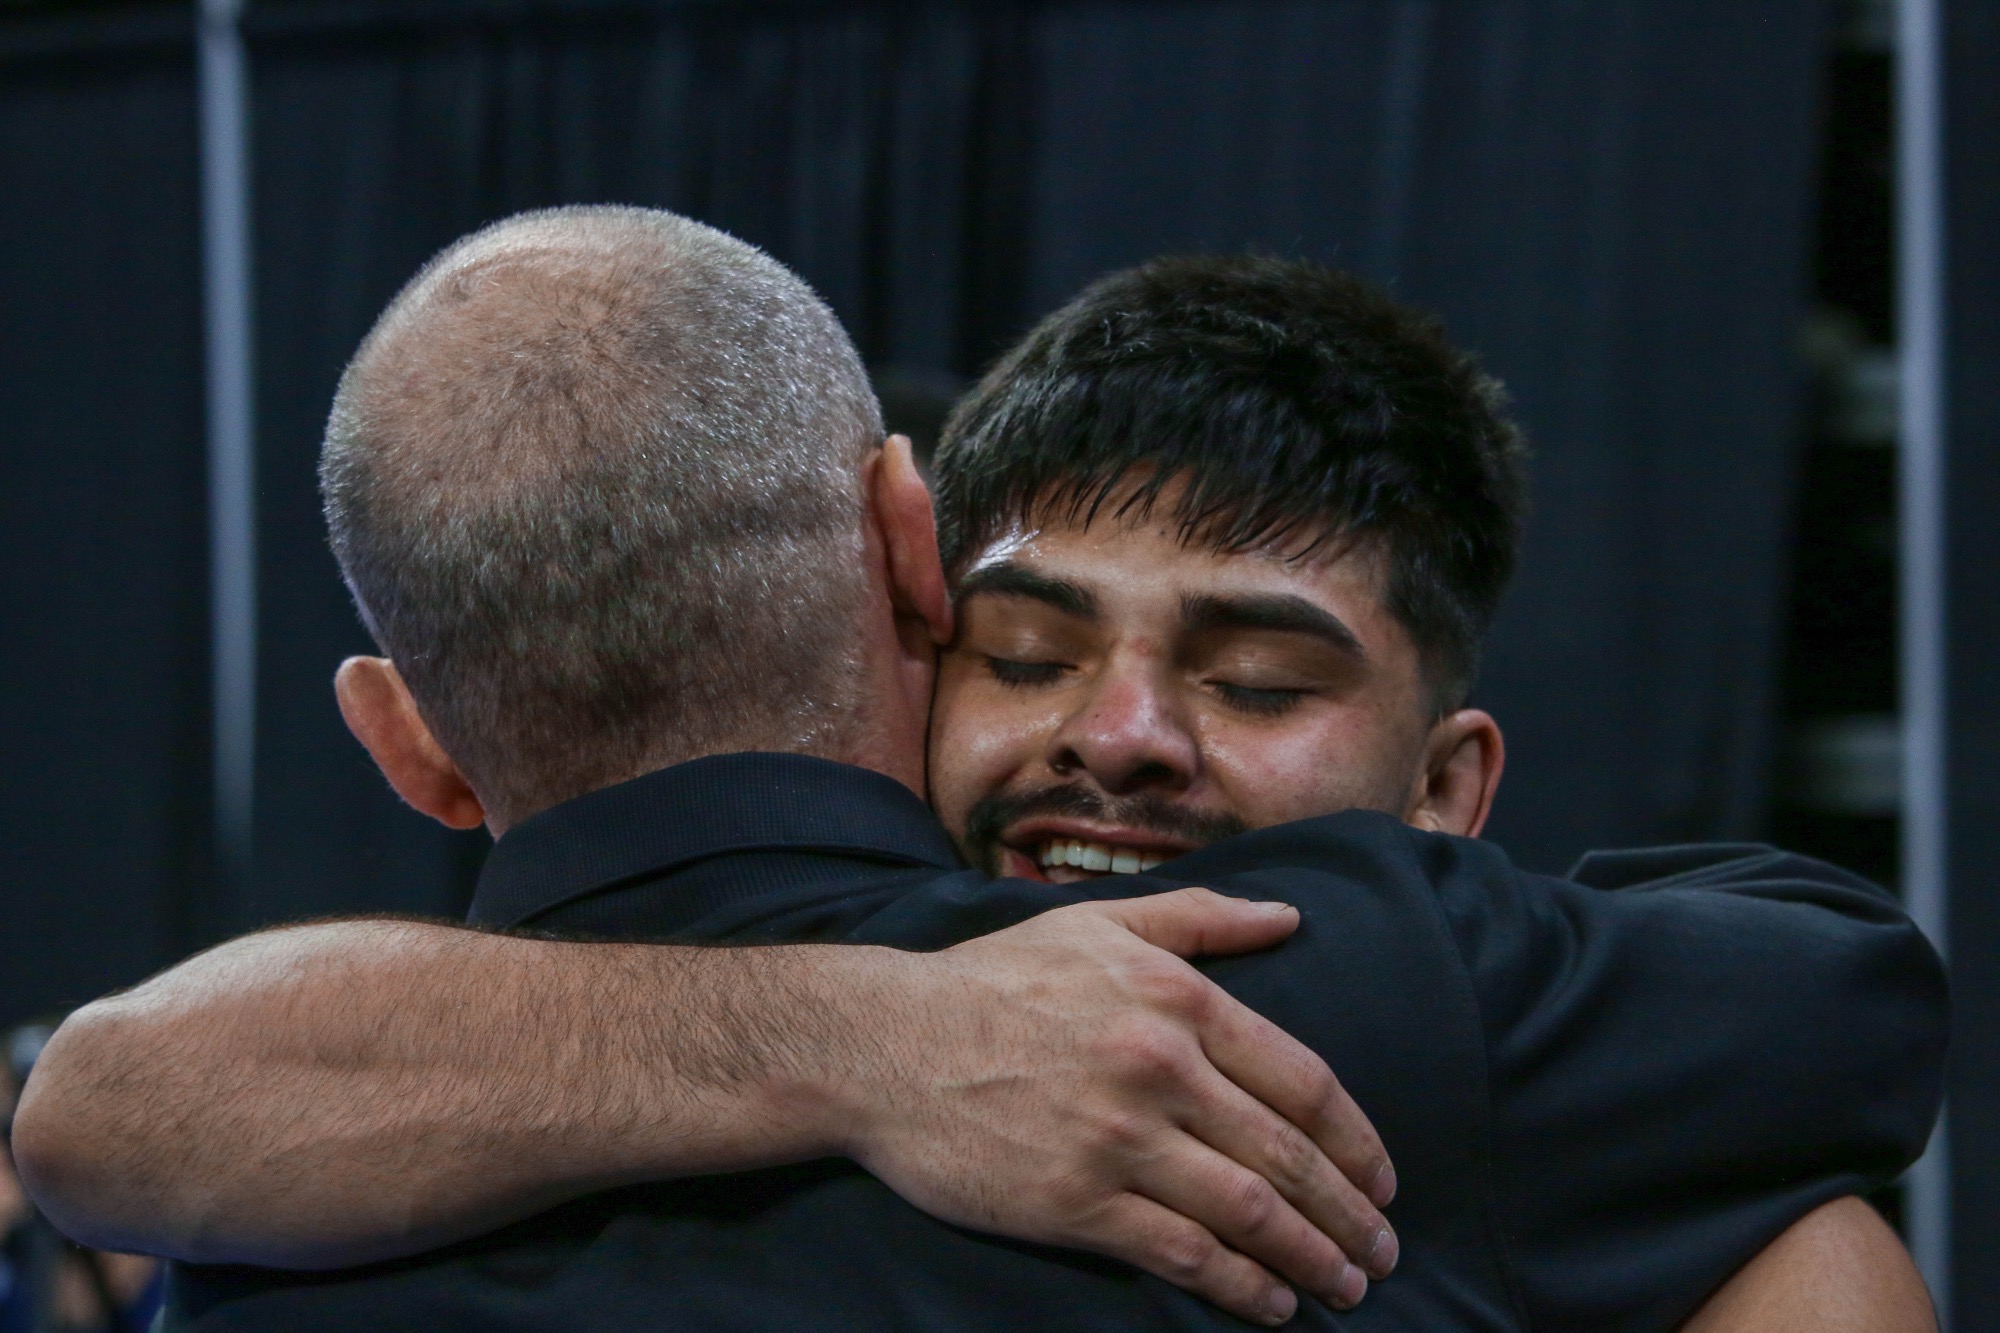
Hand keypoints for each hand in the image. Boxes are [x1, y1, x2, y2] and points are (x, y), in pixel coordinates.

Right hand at [838, 888, 1395, 1325]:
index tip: (1383, 1179)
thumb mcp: (1099, 925)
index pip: (1301, 1080)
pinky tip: (1270, 1305)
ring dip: (1310, 1258)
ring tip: (1344, 1287)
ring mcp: (1118, 1139)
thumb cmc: (992, 979)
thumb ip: (1201, 920)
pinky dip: (1240, 1287)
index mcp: (1175, 1000)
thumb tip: (1289, 916)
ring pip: (1248, 1211)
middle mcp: (1159, 1068)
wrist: (883, 1044)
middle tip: (1381, 1250)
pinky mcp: (1075, 1202)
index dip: (1356, 1139)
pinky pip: (1183, 1253)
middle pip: (1287, 1154)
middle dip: (1349, 1213)